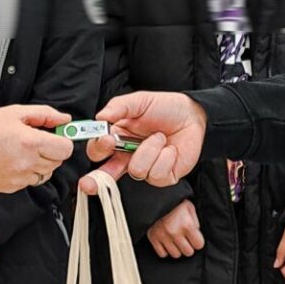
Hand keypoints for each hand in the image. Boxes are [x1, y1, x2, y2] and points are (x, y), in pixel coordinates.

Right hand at [0, 104, 73, 194]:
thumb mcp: (15, 112)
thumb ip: (45, 114)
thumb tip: (64, 119)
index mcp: (31, 142)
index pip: (66, 148)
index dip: (62, 140)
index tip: (55, 136)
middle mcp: (28, 162)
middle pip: (58, 161)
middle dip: (51, 150)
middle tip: (35, 140)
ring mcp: (20, 177)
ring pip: (46, 172)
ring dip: (40, 163)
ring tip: (23, 151)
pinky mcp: (13, 187)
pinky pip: (31, 180)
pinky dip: (27, 172)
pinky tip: (14, 161)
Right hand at [84, 90, 207, 191]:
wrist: (193, 115)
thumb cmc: (166, 107)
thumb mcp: (140, 101)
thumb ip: (118, 107)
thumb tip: (99, 117)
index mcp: (117, 138)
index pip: (98, 150)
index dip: (98, 148)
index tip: (107, 139)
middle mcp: (128, 156)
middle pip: (106, 174)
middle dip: (97, 180)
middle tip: (91, 182)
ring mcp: (145, 168)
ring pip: (136, 170)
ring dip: (150, 149)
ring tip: (160, 137)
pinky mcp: (163, 177)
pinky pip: (156, 174)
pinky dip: (165, 157)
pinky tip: (170, 148)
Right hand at [145, 200, 203, 260]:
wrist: (155, 196)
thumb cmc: (174, 202)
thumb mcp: (189, 208)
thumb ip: (195, 222)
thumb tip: (196, 235)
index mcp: (187, 224)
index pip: (199, 245)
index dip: (197, 241)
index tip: (194, 237)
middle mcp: (175, 232)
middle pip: (188, 252)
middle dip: (188, 246)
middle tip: (185, 239)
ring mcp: (163, 236)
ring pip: (176, 255)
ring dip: (177, 249)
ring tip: (176, 240)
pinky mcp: (153, 238)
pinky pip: (162, 254)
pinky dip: (165, 250)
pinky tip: (167, 242)